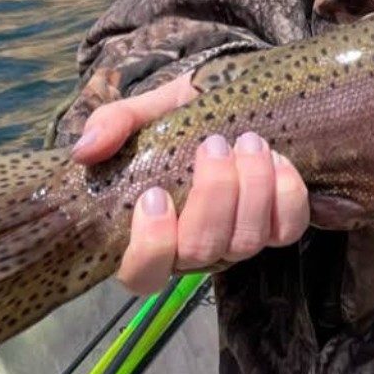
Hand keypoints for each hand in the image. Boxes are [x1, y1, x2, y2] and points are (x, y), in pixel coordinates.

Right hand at [71, 69, 310, 294]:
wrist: (229, 98)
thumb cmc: (178, 116)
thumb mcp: (143, 112)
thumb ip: (112, 124)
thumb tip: (85, 149)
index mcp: (151, 232)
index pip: (143, 275)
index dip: (151, 247)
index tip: (154, 194)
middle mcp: (194, 247)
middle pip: (201, 250)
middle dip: (212, 196)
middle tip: (213, 144)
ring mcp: (237, 240)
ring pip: (246, 242)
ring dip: (250, 189)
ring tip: (248, 141)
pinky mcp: (277, 225)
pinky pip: (288, 230)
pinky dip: (286, 196)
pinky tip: (278, 159)